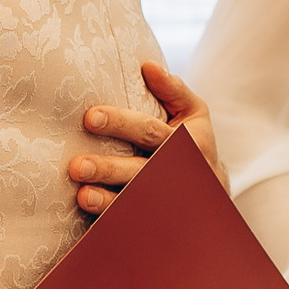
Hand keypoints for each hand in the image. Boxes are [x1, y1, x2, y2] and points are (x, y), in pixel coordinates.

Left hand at [69, 61, 225, 213]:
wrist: (211, 193)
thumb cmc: (194, 142)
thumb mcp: (195, 113)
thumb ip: (173, 90)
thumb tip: (146, 66)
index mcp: (185, 144)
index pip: (149, 132)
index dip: (121, 124)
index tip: (90, 117)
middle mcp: (173, 174)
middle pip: (140, 171)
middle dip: (109, 169)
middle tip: (77, 165)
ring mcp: (163, 201)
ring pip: (134, 202)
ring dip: (107, 200)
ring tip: (82, 194)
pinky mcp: (152, 219)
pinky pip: (131, 222)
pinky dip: (111, 220)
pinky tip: (90, 211)